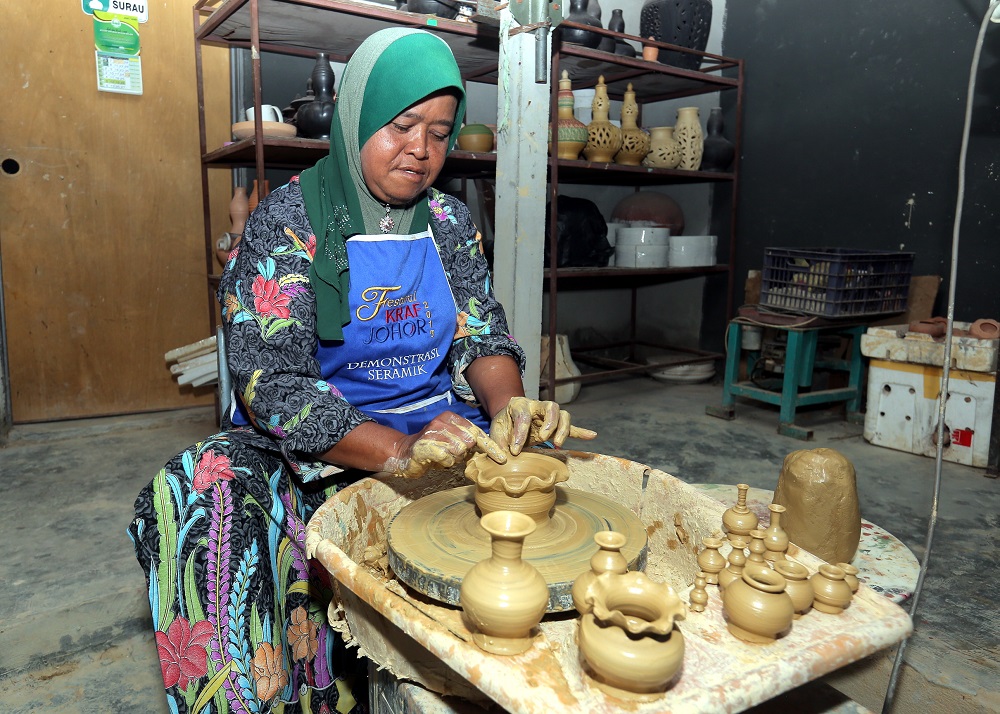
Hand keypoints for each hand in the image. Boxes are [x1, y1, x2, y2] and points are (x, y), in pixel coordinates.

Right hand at [381, 412, 506, 477]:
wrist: (405, 453)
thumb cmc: (434, 448)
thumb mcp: (453, 441)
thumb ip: (469, 442)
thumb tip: (493, 451)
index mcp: (451, 418)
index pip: (476, 432)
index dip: (490, 446)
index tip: (502, 458)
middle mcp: (442, 422)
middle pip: (469, 442)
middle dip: (464, 452)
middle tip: (451, 453)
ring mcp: (433, 433)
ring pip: (458, 450)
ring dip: (453, 458)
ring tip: (442, 456)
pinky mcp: (426, 446)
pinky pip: (447, 458)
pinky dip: (444, 463)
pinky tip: (436, 460)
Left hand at [489, 396, 596, 455]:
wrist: (508, 420)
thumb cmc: (503, 425)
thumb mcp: (495, 431)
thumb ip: (498, 443)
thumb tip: (504, 459)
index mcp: (519, 404)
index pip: (523, 416)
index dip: (519, 434)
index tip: (514, 451)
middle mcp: (537, 406)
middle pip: (551, 407)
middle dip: (550, 423)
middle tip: (543, 439)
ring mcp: (548, 415)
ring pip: (563, 416)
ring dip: (563, 430)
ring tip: (558, 444)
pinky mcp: (556, 425)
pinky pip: (572, 427)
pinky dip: (581, 432)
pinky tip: (591, 436)